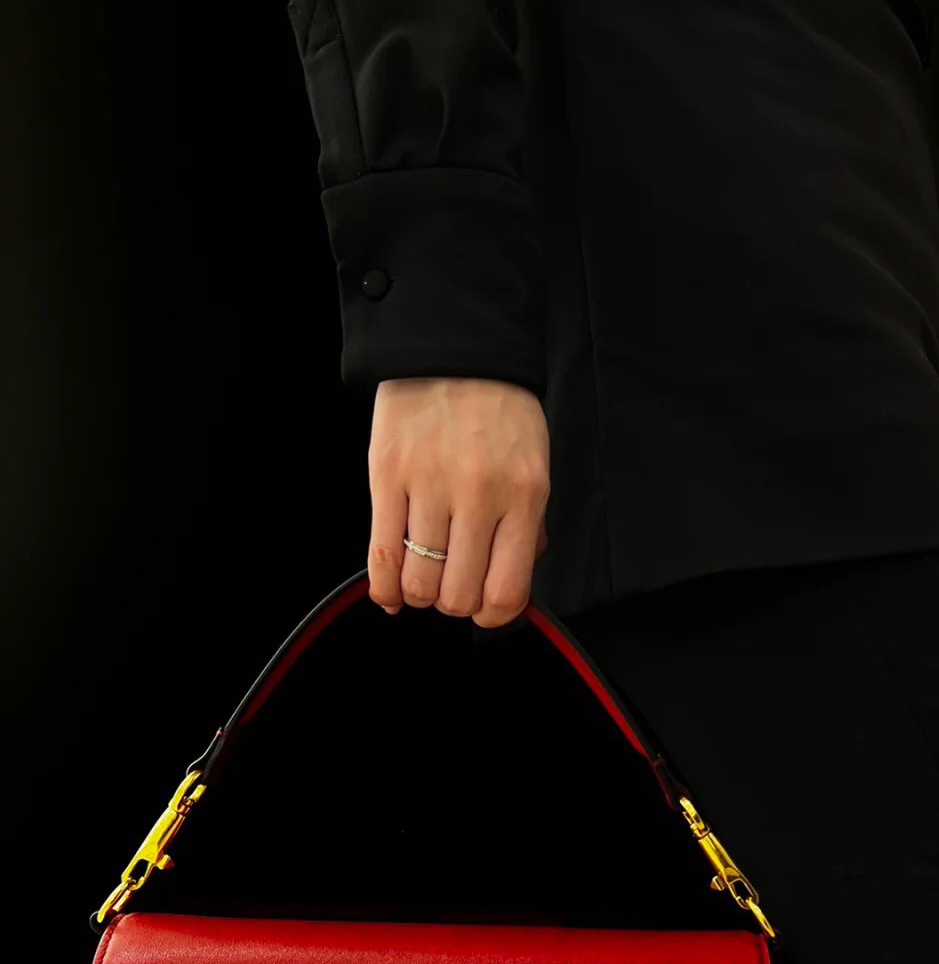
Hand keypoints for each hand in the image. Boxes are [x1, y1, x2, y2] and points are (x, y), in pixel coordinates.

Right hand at [367, 376, 550, 626]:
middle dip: (453, 604)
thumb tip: (507, 587)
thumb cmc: (499, 410)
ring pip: (418, 582)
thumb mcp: (533, 466)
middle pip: (458, 595)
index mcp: (523, 496)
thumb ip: (526, 528)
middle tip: (451, 587)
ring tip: (423, 578)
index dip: (493, 616)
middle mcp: (479, 495)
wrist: (454, 347)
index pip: (507, 591)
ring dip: (420, 594)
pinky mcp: (387, 477)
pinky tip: (391, 593)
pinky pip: (381, 555)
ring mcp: (430, 486)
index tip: (484, 610)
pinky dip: (384, 588)